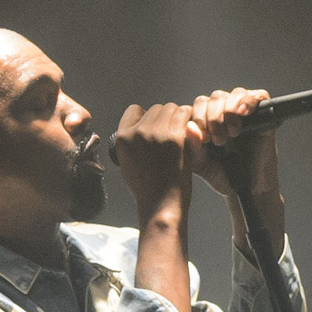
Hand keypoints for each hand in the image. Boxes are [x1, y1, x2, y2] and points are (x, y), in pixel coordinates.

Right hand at [113, 102, 195, 219]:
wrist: (160, 203)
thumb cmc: (147, 187)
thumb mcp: (127, 161)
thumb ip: (130, 141)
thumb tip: (139, 125)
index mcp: (122, 137)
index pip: (134, 110)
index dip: (145, 117)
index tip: (153, 128)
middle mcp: (137, 132)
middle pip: (155, 108)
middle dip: (164, 118)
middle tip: (171, 134)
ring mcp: (156, 133)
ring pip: (170, 108)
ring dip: (178, 117)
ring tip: (180, 134)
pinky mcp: (174, 137)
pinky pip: (184, 114)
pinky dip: (189, 120)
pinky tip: (190, 132)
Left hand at [187, 89, 280, 198]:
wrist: (247, 189)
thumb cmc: (223, 176)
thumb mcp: (201, 163)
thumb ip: (193, 145)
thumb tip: (189, 125)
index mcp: (207, 121)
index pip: (199, 104)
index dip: (199, 116)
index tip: (204, 138)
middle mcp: (226, 114)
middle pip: (215, 97)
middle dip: (213, 116)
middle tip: (218, 140)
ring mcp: (244, 113)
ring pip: (234, 94)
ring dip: (229, 111)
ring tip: (231, 133)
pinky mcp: (263, 115)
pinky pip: (258, 96)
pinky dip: (248, 101)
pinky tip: (242, 113)